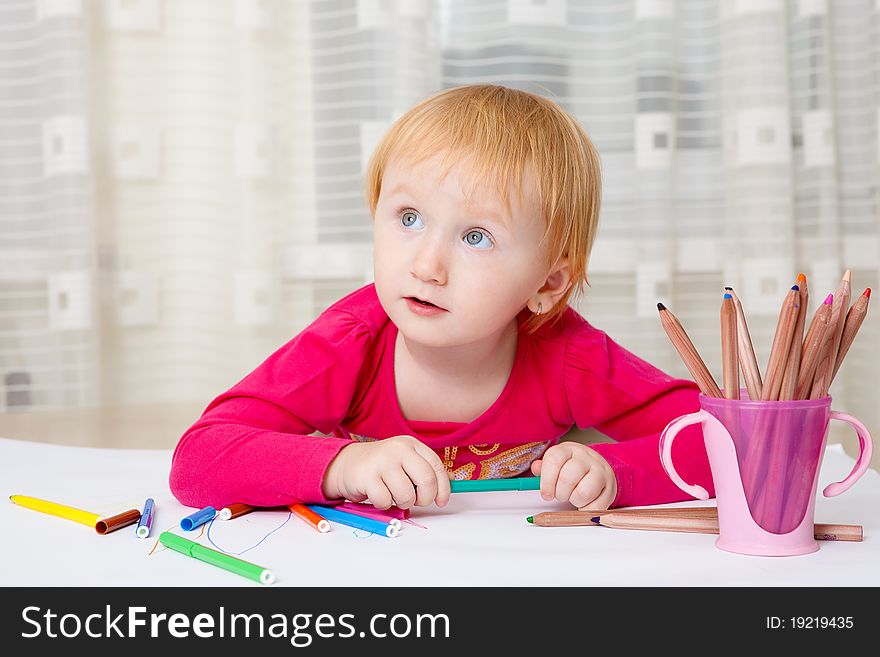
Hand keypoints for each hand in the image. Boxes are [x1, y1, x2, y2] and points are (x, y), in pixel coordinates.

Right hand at [322, 435, 450, 508]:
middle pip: (426, 480)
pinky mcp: (367, 476)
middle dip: (425, 498)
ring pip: (406, 495)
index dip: (443, 488)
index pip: (437, 466)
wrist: (347, 464)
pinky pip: (386, 501)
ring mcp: (382, 461)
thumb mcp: (405, 462)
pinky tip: (378, 495)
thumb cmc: (381, 467)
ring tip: (393, 495)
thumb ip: (425, 470)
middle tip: (416, 502)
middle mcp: (398, 449)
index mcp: (411, 444)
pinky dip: (384, 504)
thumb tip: (453, 483)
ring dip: (402, 503)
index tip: (441, 501)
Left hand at [530, 443, 616, 509]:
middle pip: (568, 478)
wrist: (599, 468)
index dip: (547, 481)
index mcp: (568, 449)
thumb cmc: (571, 468)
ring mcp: (601, 471)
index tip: (546, 494)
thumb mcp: (556, 464)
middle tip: (560, 496)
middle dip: (560, 493)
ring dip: (574, 501)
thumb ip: (544, 468)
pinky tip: (584, 503)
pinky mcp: (610, 488)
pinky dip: (586, 510)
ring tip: (573, 498)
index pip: (554, 460)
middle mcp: (586, 457)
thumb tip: (536, 468)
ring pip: (583, 493)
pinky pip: (596, 506)